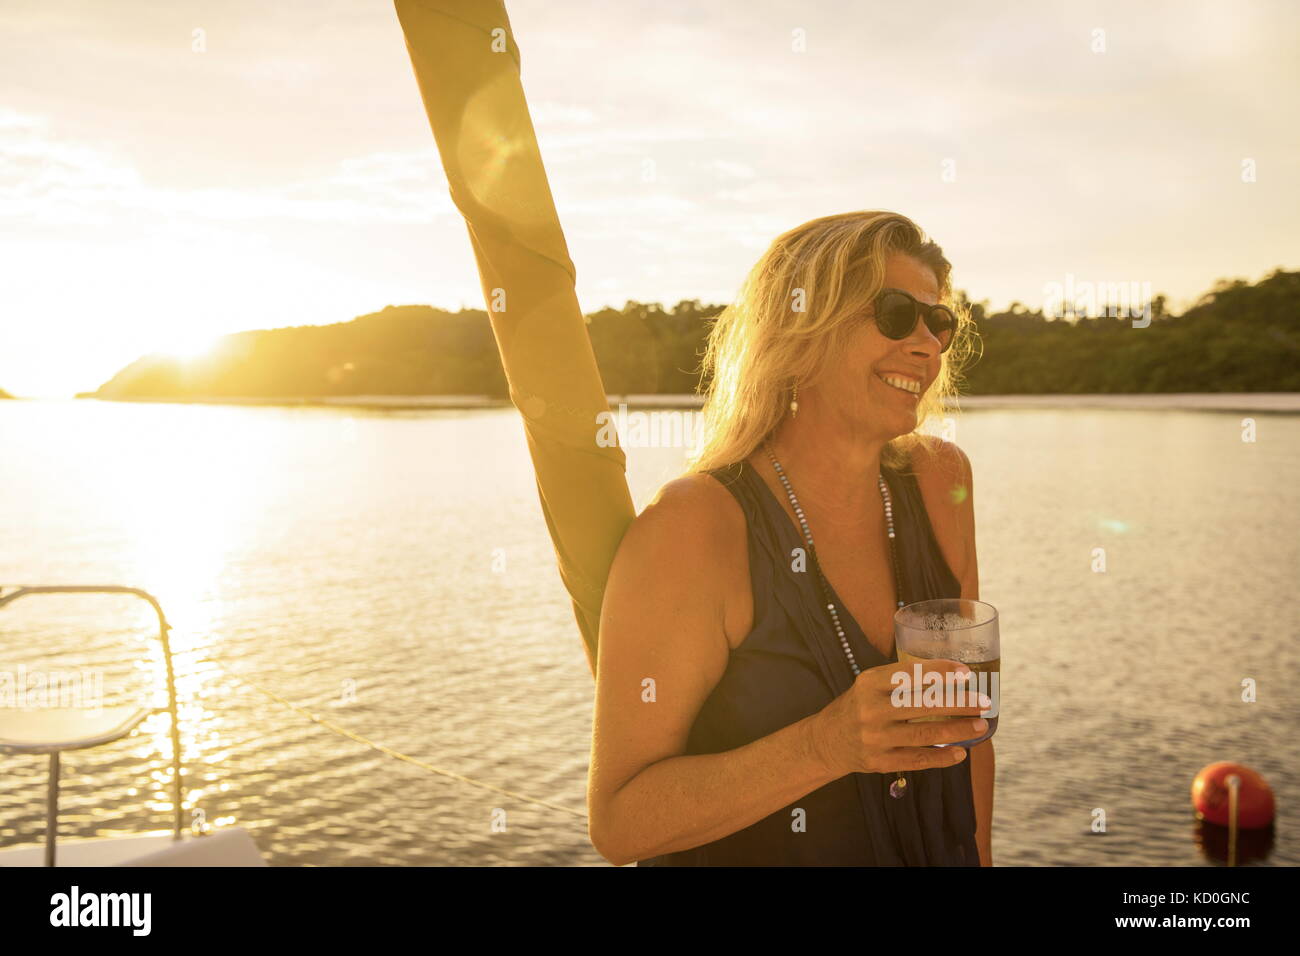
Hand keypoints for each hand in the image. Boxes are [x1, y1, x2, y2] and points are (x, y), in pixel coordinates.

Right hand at [809, 659, 989, 777]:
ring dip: (957, 731)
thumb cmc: (858, 706)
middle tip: (983, 702)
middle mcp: (871, 710)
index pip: (909, 674)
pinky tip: (961, 753)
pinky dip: (942, 758)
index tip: (965, 672)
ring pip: (925, 735)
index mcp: (869, 683)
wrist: (826, 741)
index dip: (940, 672)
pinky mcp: (879, 762)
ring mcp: (875, 738)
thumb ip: (901, 681)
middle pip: (923, 705)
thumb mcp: (870, 685)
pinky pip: (917, 760)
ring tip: (980, 727)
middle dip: (958, 703)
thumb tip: (950, 676)